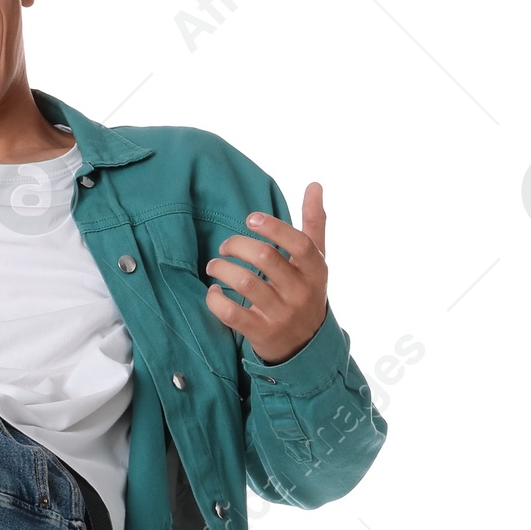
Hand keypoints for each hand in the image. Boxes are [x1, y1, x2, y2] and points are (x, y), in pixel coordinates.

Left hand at [205, 181, 328, 364]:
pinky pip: (231, 313)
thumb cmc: (306, 291)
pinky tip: (214, 292)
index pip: (299, 243)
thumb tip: (314, 184)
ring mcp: (281, 314)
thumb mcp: (316, 260)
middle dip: (237, 246)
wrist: (305, 344)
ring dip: (222, 269)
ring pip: (245, 283)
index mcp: (315, 270)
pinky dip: (216, 299)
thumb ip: (314, 223)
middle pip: (266, 258)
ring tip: (215, 265)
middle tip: (224, 246)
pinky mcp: (260, 332)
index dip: (274, 227)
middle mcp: (300, 292)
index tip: (250, 219)